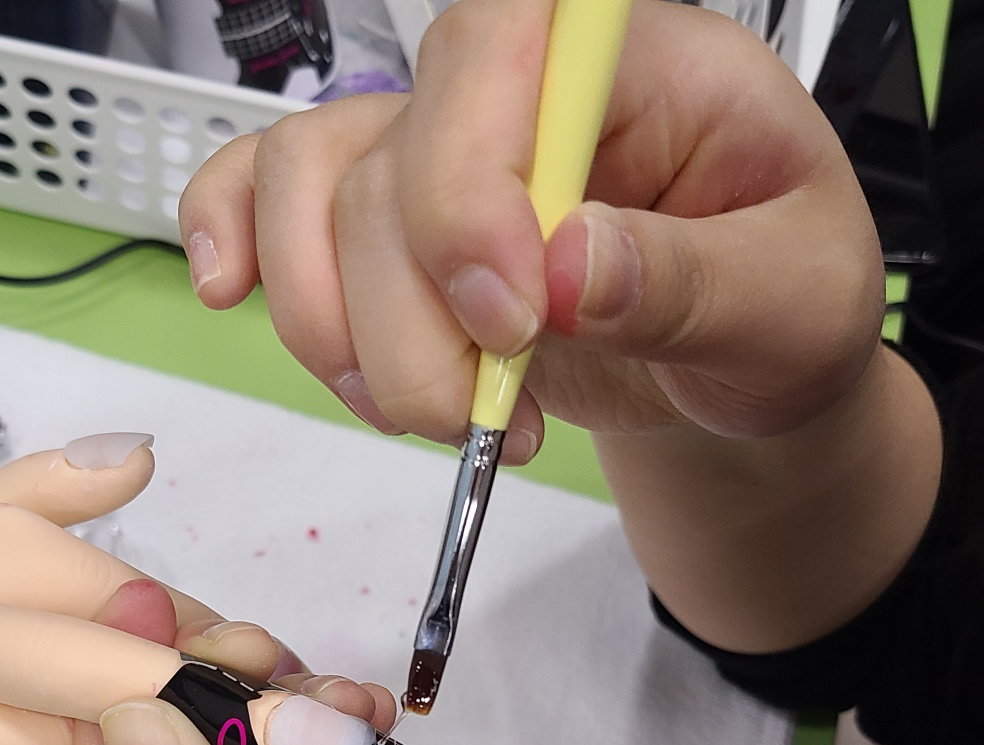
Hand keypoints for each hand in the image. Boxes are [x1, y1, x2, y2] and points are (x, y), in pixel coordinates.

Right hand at [182, 0, 941, 652]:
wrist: (726, 360)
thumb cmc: (775, 304)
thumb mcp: (794, 299)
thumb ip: (695, 280)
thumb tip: (569, 272)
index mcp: (622, 58)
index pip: (497, 44)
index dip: (467, 183)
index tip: (514, 319)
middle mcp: (508, 89)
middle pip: (384, 164)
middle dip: (413, 329)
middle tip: (489, 422)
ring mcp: (427, 153)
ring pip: (306, 199)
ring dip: (341, 340)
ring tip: (436, 419)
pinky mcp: (376, 229)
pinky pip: (263, 196)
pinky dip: (231, 241)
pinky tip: (230, 292)